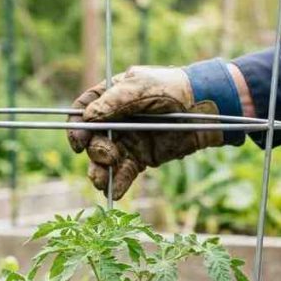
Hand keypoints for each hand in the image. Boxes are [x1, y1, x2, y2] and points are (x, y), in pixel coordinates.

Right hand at [68, 66, 223, 199]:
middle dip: (94, 151)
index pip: (83, 110)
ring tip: (101, 180)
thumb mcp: (140, 88)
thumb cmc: (172, 89)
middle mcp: (116, 121)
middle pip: (91, 139)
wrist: (203, 109)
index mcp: (111, 97)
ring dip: (100, 171)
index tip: (78, 141)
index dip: (76, 126)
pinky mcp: (141, 158)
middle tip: (107, 156)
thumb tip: (86, 118)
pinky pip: (124, 173)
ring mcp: (128, 140)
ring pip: (104, 160)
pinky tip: (114, 192)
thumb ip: (113, 102)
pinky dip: (118, 183)